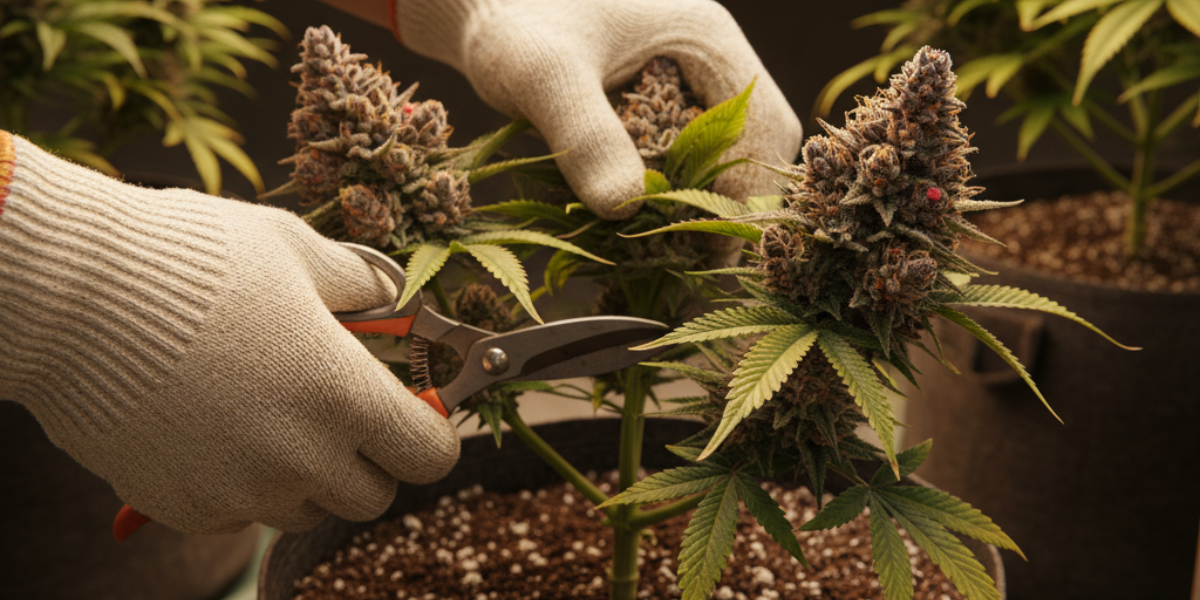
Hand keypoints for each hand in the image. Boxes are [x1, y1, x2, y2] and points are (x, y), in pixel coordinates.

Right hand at [0, 134, 459, 533]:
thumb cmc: (194, 258)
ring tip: (267, 413)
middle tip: (338, 411)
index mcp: (344, 395)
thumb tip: (392, 301)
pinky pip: (239, 513)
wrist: (72, 292)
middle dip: (368, 458)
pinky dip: (240, 483)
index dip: (428, 433)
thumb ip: (362, 284)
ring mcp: (240, 491)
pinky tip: (213, 427)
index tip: (412, 413)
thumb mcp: (297, 249)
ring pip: (305, 509)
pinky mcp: (185, 508)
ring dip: (305, 474)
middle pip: (372, 496)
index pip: (430, 455)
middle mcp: (300, 458)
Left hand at [394, 0, 801, 216]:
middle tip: (688, 264)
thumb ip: (584, 134)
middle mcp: (706, 59)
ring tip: (662, 256)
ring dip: (692, 206)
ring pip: (713, 157)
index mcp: (707, 38)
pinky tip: (632, 226)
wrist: (474, 0)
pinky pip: (676, 157)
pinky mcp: (650, 104)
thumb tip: (624, 207)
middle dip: (722, 206)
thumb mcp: (543, 73)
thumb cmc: (510, 16)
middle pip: (748, 148)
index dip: (747, 195)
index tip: (714, 251)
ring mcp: (681, 82)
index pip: (763, 129)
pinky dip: (661, 194)